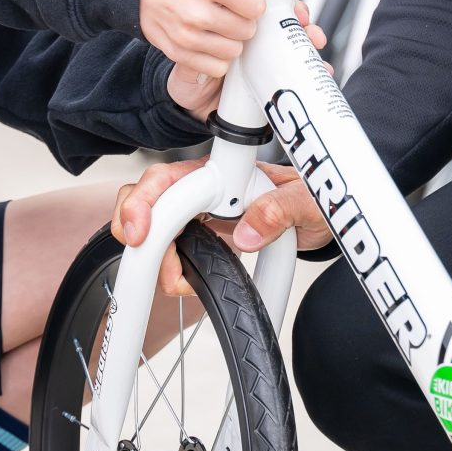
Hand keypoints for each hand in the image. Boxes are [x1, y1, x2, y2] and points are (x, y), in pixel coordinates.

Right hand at [114, 158, 328, 295]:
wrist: (316, 216)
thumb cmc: (312, 201)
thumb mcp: (309, 204)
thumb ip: (282, 209)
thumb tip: (246, 232)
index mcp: (227, 170)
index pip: (176, 178)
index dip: (154, 203)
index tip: (144, 233)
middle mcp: (205, 184)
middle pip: (151, 193)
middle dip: (134, 221)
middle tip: (141, 254)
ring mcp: (199, 206)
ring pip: (152, 218)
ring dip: (150, 251)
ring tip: (177, 281)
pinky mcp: (199, 227)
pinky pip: (167, 240)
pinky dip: (163, 262)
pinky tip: (181, 278)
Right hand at [141, 0, 267, 115]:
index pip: (255, 5)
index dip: (253, 0)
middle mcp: (196, 12)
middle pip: (247, 30)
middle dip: (243, 20)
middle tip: (231, 11)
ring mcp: (186, 36)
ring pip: (233, 51)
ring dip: (231, 40)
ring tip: (220, 25)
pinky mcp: (178, 53)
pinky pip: (216, 67)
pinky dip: (217, 57)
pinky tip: (210, 40)